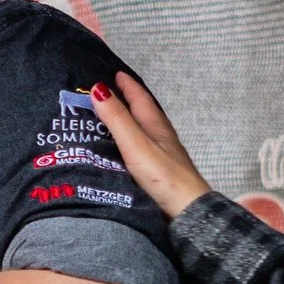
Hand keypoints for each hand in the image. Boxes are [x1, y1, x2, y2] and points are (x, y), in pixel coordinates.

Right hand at [88, 72, 212, 219]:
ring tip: (108, 119)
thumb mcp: (135, 143)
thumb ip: (117, 118)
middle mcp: (160, 138)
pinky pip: (139, 150)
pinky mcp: (157, 174)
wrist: (186, 212)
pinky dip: (127, 143)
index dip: (127, 85)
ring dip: (127, 122)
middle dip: (126, 101)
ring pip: (141, 132)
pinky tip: (119, 151)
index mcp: (156, 126)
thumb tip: (98, 88)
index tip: (115, 72)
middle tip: (108, 92)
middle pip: (142, 113)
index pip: (140, 98)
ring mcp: (161, 157)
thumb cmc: (163, 176)